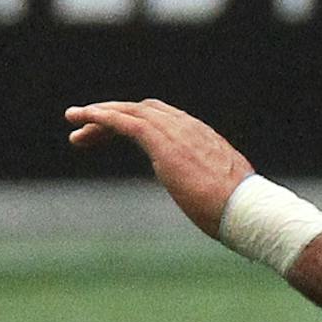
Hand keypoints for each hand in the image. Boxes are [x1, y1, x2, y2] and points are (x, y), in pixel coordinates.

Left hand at [65, 99, 254, 238]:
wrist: (247, 210)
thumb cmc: (241, 212)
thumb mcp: (225, 194)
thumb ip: (215, 190)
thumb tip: (217, 206)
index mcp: (206, 139)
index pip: (167, 120)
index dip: (139, 123)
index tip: (119, 136)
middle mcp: (191, 129)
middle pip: (146, 110)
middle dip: (115, 116)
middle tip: (86, 130)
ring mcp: (177, 133)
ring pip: (132, 112)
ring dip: (100, 114)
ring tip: (73, 120)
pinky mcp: (162, 142)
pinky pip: (125, 121)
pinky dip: (102, 117)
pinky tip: (83, 119)